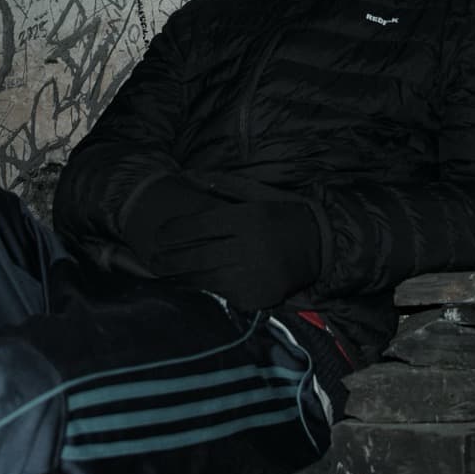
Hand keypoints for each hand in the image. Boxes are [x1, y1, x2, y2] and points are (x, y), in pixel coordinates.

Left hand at [128, 200, 322, 308]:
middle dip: (171, 261)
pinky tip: (199, 286)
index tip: (160, 235)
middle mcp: (251, 247)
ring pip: (210, 280)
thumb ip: (223, 187)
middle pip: (200, 257)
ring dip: (186, 278)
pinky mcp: (261, 297)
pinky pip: (228, 296)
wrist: (320, 244)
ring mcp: (257, 275)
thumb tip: (190, 176)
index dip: (177, 231)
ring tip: (170, 275)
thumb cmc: (281, 215)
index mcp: (248, 219)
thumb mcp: (256, 195)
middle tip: (154, 261)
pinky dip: (213, 290)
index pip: (202, 226)